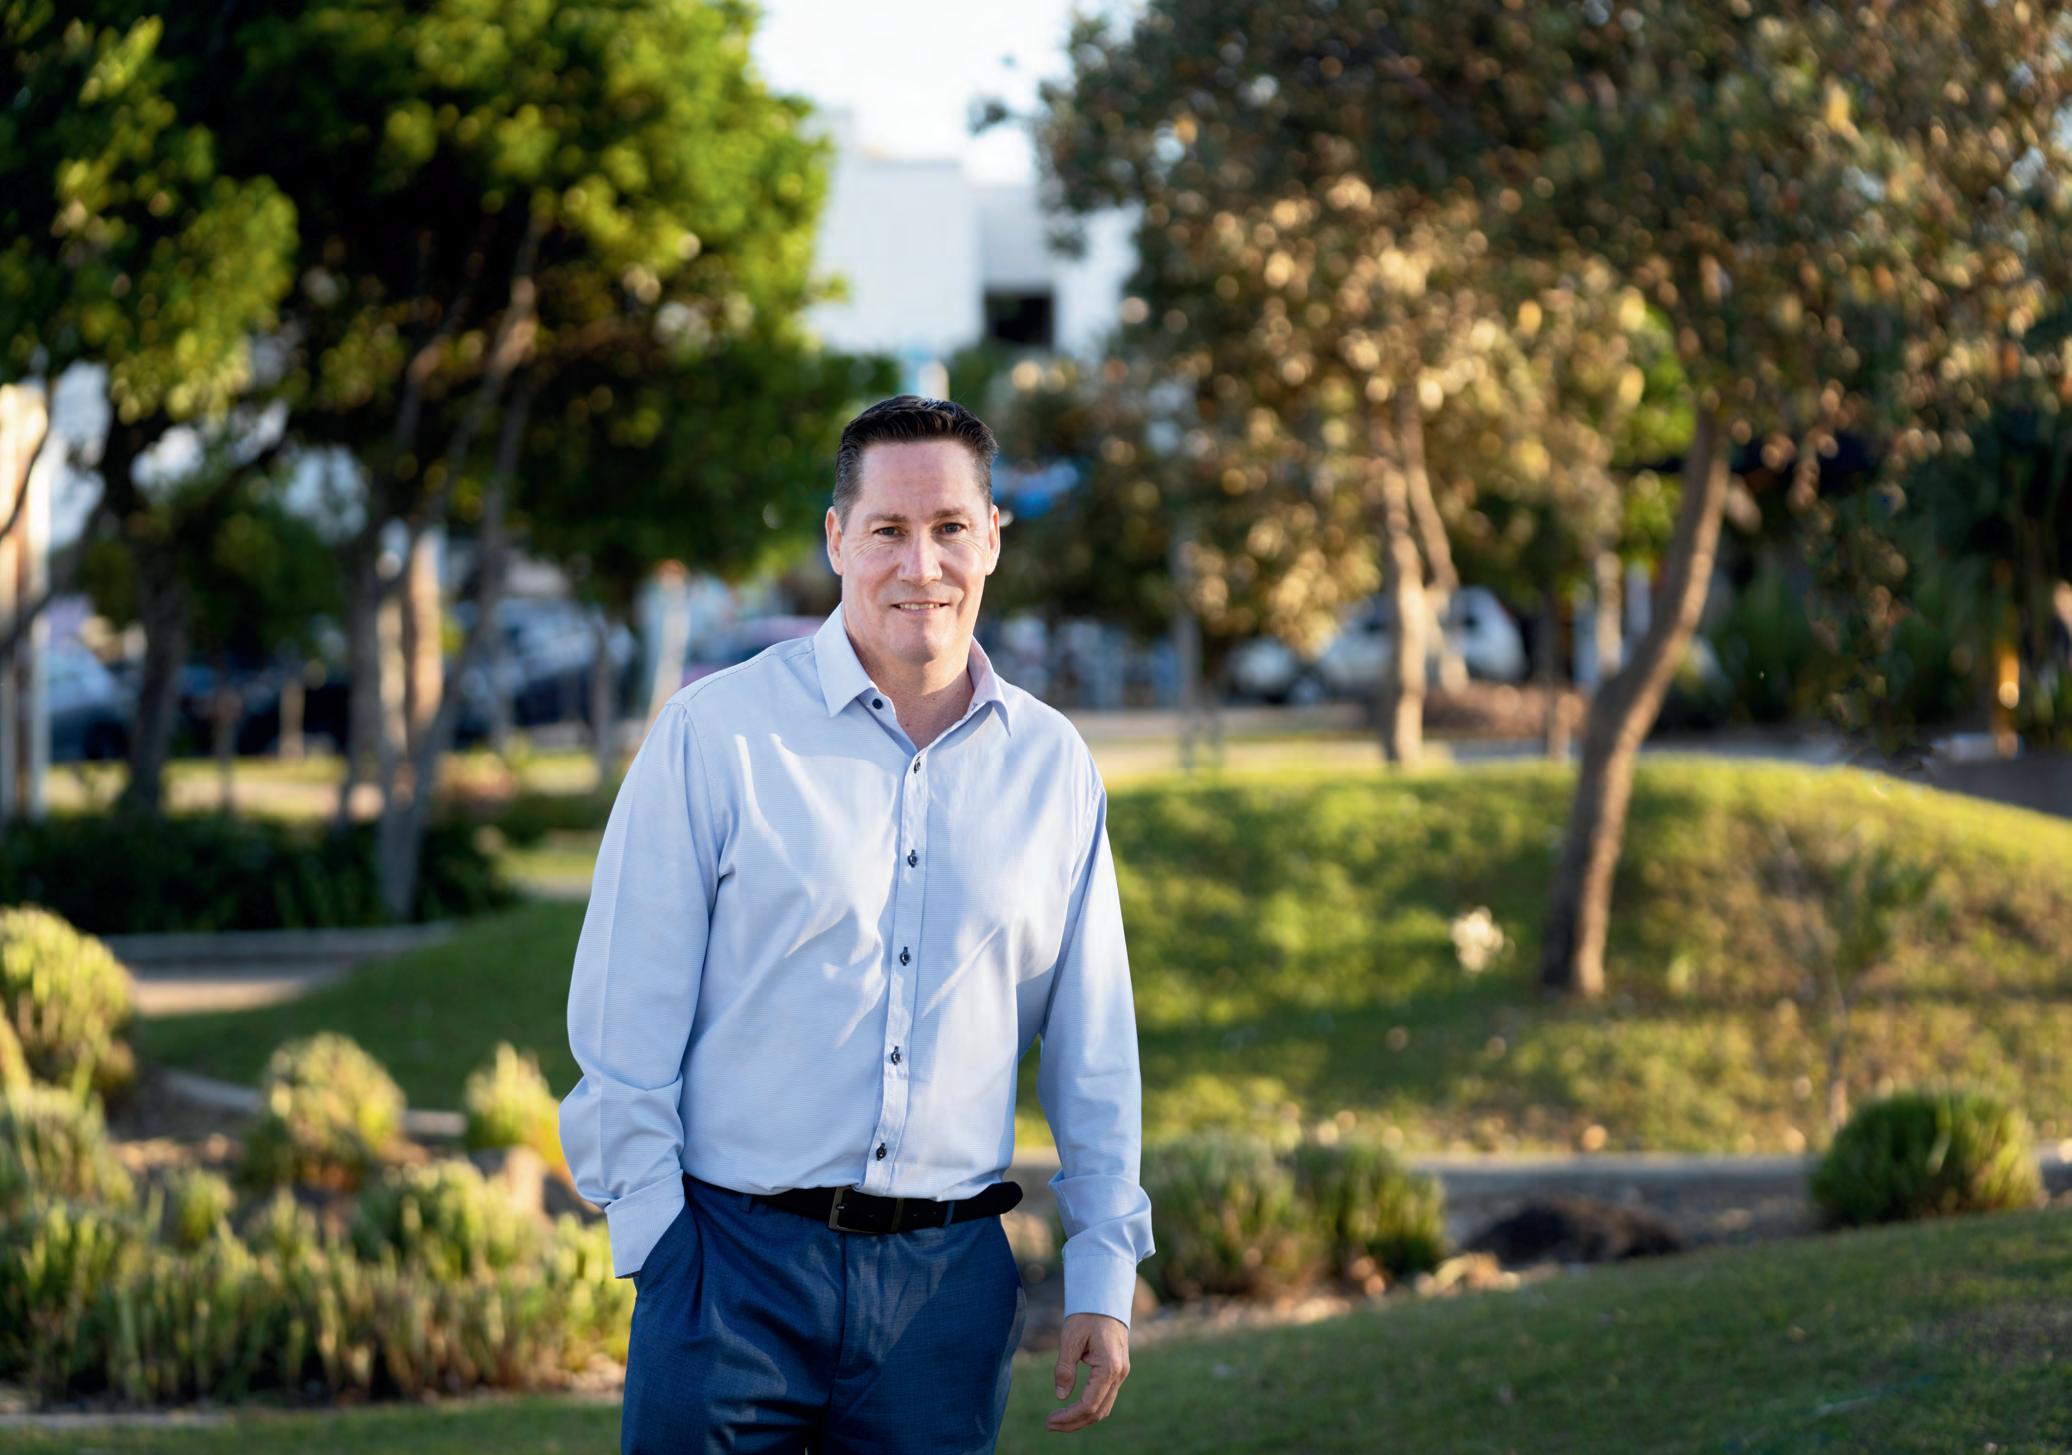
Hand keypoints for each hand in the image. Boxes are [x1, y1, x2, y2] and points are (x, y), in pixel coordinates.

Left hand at [1047, 1312, 1129, 1432]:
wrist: (1106, 1298)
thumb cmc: (1087, 1315)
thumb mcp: (1070, 1338)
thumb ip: (1065, 1368)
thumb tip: (1061, 1396)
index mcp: (1109, 1367)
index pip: (1089, 1404)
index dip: (1069, 1417)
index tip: (1049, 1420)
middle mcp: (1119, 1374)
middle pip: (1098, 1411)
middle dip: (1073, 1423)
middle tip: (1049, 1425)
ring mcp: (1121, 1373)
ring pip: (1103, 1407)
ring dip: (1081, 1418)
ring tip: (1058, 1420)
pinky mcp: (1117, 1371)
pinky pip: (1105, 1397)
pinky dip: (1089, 1408)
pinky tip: (1072, 1409)